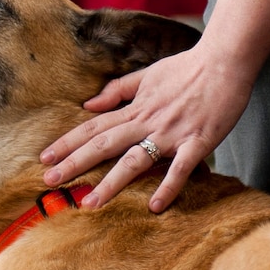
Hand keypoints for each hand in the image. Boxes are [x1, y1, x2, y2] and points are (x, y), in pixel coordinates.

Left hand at [38, 40, 253, 212]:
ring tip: (90, 204)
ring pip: (135, 161)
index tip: (44, 157)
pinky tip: (154, 207)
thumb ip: (118, 91)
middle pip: (104, 144)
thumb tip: (88, 105)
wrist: (224, 62)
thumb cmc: (187, 69)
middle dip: (75, 163)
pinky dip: (167, 187)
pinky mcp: (197, 142)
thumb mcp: (147, 74)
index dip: (68, 142)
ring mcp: (171, 133)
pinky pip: (180, 169)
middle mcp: (148, 121)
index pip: (94, 126)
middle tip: (49, 181)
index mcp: (135, 107)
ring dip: (111, 183)